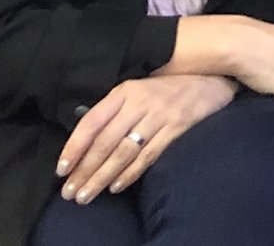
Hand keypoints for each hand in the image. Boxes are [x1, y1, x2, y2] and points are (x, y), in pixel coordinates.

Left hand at [56, 74, 234, 204]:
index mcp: (125, 91)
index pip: (92, 121)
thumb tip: (85, 139)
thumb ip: (116, 109)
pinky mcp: (176, 128)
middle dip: (85, 170)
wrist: (212, 79)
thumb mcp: (139, 89)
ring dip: (102, 177)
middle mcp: (140, 102)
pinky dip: (130, 174)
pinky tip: (116, 186)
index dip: (74, 146)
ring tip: (87, 194)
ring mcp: (159, 115)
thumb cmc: (169, 87)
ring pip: (123, 152)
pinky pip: (148, 156)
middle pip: (105, 142)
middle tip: (70, 192)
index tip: (61, 169)